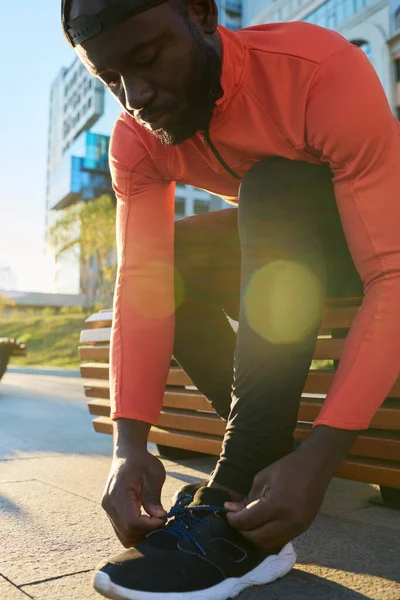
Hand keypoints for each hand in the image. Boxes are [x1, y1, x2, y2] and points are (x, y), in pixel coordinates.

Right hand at [101, 448, 166, 547]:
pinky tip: (147, 522)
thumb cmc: (142, 461)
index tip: (164, 518)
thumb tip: (159, 517)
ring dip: (141, 535)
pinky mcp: (111, 512)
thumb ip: (154, 496)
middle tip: (162, 521)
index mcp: (119, 493)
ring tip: (155, 522)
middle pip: (127, 533)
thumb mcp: (154, 473)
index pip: (132, 522)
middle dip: (147, 532)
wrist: (127, 455)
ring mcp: (108, 510)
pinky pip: (122, 531)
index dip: (150, 525)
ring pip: (124, 537)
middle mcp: (109, 504)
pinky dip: (136, 532)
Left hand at [225, 426, 356, 550]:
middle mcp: (288, 522)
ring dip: (255, 538)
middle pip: (257, 538)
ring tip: (247, 525)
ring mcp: (298, 528)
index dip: (233, 520)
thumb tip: (232, 510)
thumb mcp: (262, 479)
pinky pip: (280, 540)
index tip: (226, 514)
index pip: (248, 521)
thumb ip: (247, 499)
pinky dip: (268, 538)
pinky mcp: (303, 530)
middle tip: (236, 520)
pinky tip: (261, 527)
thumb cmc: (286, 468)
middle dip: (242, 531)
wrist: (315, 467)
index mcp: (276, 505)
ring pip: (269, 544)